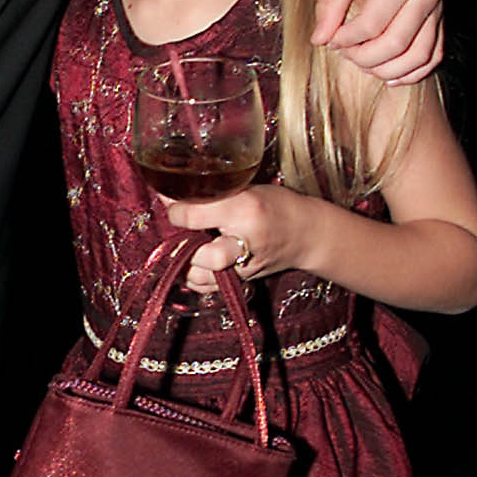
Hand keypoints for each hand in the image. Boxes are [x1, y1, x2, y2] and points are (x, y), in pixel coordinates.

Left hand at [166, 185, 312, 290]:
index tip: (170, 202)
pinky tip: (194, 263)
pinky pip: (207, 288)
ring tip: (185, 248)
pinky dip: (195, 277)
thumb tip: (170, 196)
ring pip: (200, 277)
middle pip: (199, 254)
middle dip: (182, 244)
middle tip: (180, 232)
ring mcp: (244, 267)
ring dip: (185, 264)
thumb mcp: (246, 189)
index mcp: (245, 210)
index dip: (174, 209)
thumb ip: (210, 194)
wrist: (306, 235)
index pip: (192, 215)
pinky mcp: (242, 282)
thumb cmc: (276, 205)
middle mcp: (244, 241)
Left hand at [312, 0, 442, 82]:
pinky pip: (434, 53)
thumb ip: (330, 3)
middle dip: (364, 58)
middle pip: (396, 44)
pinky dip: (414, 71)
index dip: (346, 39)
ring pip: (419, 55)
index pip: (371, 25)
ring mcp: (439, 6)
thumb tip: (319, 39)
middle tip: (344, 53)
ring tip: (363, 65)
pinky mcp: (441, 16)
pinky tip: (391, 75)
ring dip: (388, 70)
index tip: (330, 39)